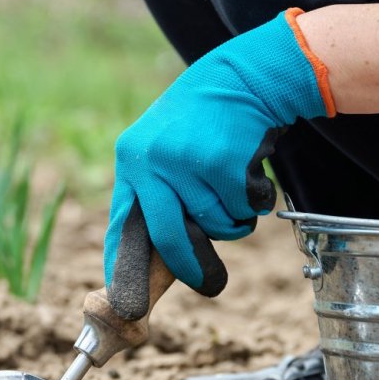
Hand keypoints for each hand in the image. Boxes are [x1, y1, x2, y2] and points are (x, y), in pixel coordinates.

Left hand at [103, 9, 332, 314]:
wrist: (244, 77)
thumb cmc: (206, 125)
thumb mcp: (167, 151)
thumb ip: (159, 197)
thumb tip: (159, 262)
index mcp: (132, 161)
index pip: (122, 226)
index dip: (123, 266)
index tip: (124, 302)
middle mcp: (152, 161)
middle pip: (168, 238)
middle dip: (189, 266)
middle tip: (209, 285)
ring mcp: (187, 162)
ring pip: (216, 225)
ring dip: (234, 220)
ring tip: (233, 186)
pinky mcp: (223, 162)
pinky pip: (244, 209)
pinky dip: (255, 202)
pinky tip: (251, 171)